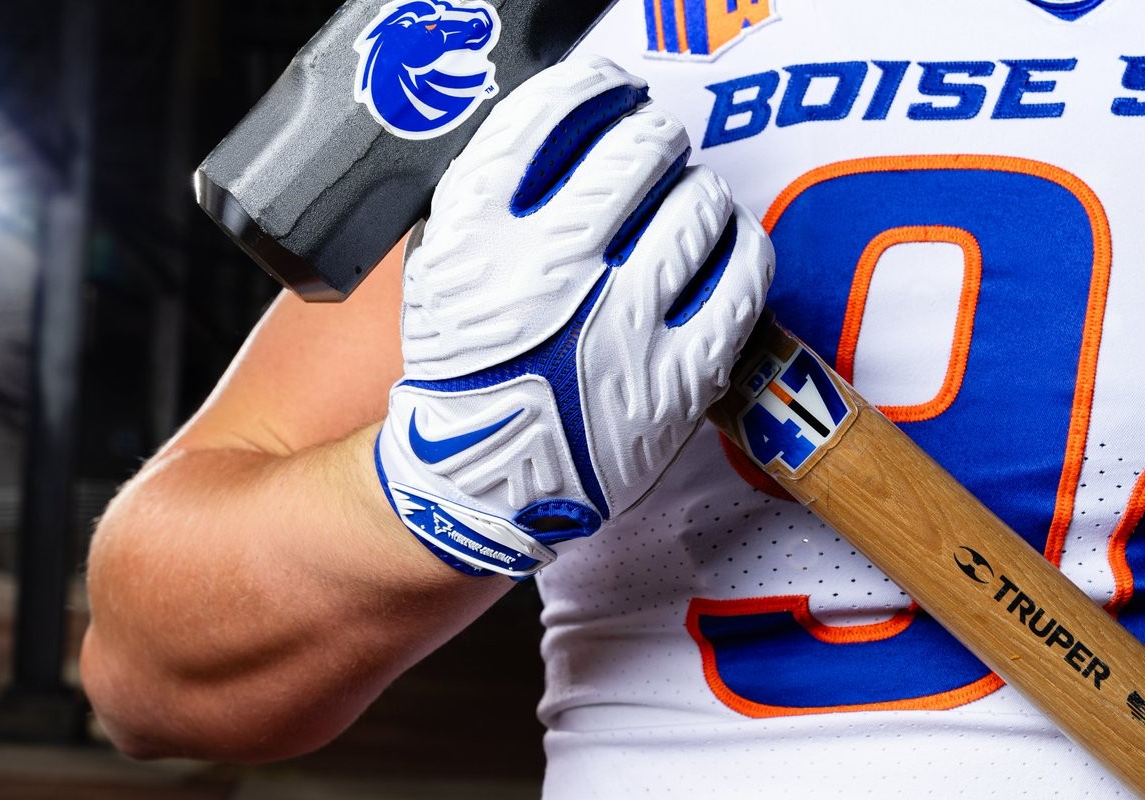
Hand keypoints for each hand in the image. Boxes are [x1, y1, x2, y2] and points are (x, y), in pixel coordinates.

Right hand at [376, 56, 773, 575]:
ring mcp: (619, 323)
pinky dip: (742, 247)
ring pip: (701, 204)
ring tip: (687, 209)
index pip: (558, 110)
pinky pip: (742, 276)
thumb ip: (493, 194)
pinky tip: (725, 250)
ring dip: (699, 193)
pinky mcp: (677, 377)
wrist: (481, 480)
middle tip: (654, 156)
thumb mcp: (441, 264)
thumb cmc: (467, 366)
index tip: (614, 97)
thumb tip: (575, 131)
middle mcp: (551, 268)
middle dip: (655, 140)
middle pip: (642, 148)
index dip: (600, 91)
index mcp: (478, 231)